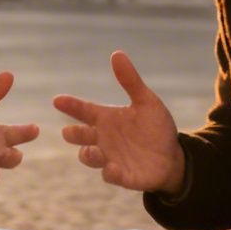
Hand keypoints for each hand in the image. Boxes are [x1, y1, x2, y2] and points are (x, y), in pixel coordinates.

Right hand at [53, 51, 184, 193]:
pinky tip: (111, 168)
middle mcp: (103, 139)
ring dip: (89, 155)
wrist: (173, 156)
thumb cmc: (155, 127)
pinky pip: (111, 176)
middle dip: (74, 134)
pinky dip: (109, 173)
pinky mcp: (122, 176)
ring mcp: (110, 158)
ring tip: (92, 151)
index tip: (57, 100)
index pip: (83, 110)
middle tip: (69, 132)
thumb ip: (130, 81)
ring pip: (90, 157)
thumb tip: (117, 53)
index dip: (70, 105)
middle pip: (80, 136)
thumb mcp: (146, 101)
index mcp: (105, 118)